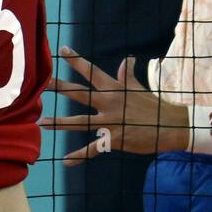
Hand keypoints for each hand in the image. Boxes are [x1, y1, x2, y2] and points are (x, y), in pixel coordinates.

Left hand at [39, 47, 189, 163]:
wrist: (169, 125)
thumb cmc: (153, 105)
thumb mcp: (139, 87)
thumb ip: (128, 75)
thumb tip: (126, 59)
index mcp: (114, 88)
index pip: (91, 71)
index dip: (76, 61)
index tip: (61, 50)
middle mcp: (109, 102)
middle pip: (79, 93)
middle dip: (60, 88)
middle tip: (42, 83)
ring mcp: (110, 121)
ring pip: (79, 121)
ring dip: (60, 123)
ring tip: (42, 123)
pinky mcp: (114, 140)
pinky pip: (93, 149)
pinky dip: (79, 155)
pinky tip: (66, 161)